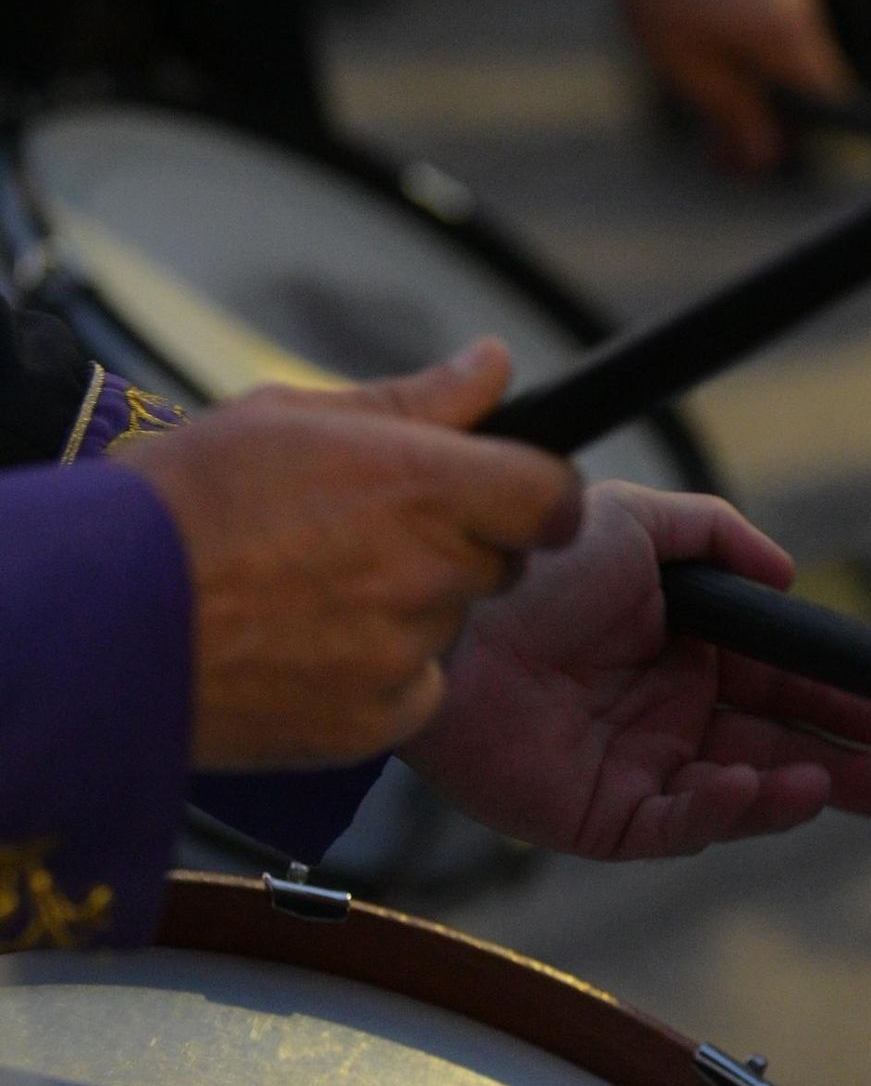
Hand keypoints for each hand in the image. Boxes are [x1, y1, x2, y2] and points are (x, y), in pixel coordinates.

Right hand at [116, 341, 577, 771]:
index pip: (554, 497)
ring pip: (447, 626)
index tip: (508, 493)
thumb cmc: (183, 503)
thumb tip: (493, 365)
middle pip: (500, 563)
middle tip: (364, 536)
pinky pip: (414, 690)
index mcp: (423, 486)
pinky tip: (306, 645)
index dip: (539, 494)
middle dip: (457, 547)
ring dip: (408, 609)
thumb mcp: (290, 416)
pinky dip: (378, 673)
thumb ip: (415, 401)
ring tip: (311, 589)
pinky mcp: (378, 720)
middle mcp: (429, 572)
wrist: (102, 620)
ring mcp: (406, 653)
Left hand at [402, 481, 870, 856]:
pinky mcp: (591, 817)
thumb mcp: (634, 521)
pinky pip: (670, 826)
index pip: (777, 684)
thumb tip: (789, 574)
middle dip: (844, 772)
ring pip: (733, 796)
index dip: (833, 701)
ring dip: (789, 794)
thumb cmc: (526, 562)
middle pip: (773, 752)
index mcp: (681, 649)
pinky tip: (751, 788)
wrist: (444, 615)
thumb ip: (718, 534)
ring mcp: (631, 768)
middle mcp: (663, 714)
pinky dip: (718, 813)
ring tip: (833, 784)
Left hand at [564, 0, 851, 170]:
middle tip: (718, 153)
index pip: (825, 101)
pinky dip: (756, 61)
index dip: (798, 137)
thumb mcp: (689, 71)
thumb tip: (767, 159)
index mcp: (785, 33)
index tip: (758, 157)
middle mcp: (801, 9)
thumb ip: (735, 117)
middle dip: (770, 125)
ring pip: (793, 63)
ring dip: (758, 95)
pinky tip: (714, 65)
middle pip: (810, 87)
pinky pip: (780, 35)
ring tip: (706, 112)